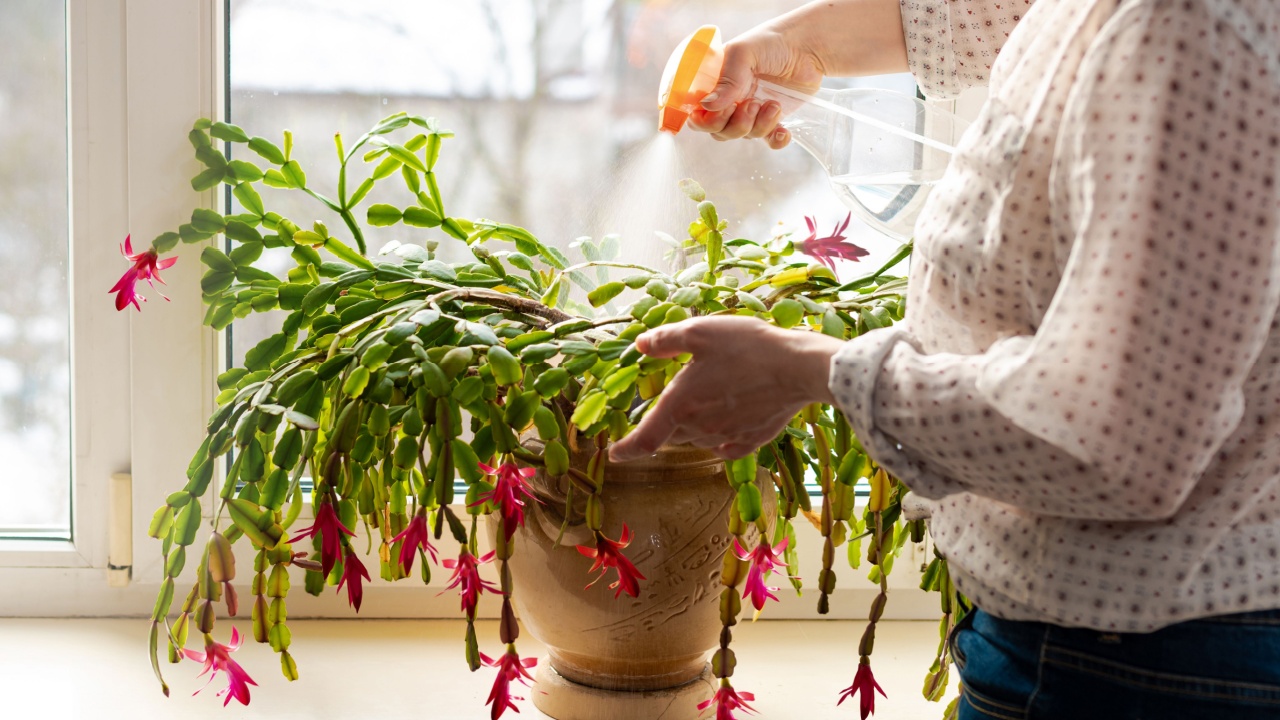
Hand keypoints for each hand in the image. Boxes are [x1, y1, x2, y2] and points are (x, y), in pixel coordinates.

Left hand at [608, 317, 844, 461]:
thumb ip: (666, 340)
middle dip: (665, 425)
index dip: (625, 450)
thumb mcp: (701, 331)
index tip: (613, 454)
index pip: (644, 439)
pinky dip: (719, 439)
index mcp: (680, 404)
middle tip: (673, 402)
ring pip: (698, 440)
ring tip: (707, 400)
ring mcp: (727, 436)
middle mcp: (700, 427)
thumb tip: (640, 345)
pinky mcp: (751, 440)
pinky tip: (726, 425)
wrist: (799, 368)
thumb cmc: (748, 347)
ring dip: (693, 427)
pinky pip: (726, 447)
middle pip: (671, 436)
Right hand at [685, 0, 907, 148]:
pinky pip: (769, 141)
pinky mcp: (773, 120)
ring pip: (744, 136)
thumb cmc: (773, 43)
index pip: (698, 114)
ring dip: (759, 125)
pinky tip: (783, 131)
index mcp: (716, 85)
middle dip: (736, 124)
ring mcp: (751, 112)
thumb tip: (708, 106)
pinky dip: (776, 140)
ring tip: (774, 104)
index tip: (718, 113)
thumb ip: (727, 80)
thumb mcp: (745, 53)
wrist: (809, 47)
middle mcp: (730, 101)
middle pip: (719, 132)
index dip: (704, 121)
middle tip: (752, 104)